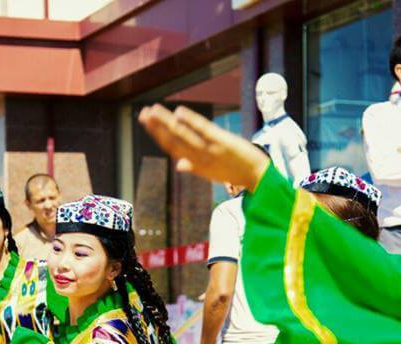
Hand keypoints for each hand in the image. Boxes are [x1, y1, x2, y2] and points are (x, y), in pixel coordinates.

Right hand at [138, 104, 268, 190]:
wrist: (257, 176)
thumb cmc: (234, 172)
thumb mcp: (212, 173)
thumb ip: (194, 167)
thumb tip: (178, 165)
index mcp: (196, 164)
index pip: (172, 148)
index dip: (158, 135)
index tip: (146, 122)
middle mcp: (200, 158)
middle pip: (174, 141)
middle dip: (157, 127)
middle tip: (143, 113)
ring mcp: (211, 150)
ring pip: (184, 135)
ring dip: (167, 122)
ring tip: (154, 110)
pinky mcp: (223, 142)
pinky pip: (204, 131)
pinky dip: (191, 121)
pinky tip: (179, 111)